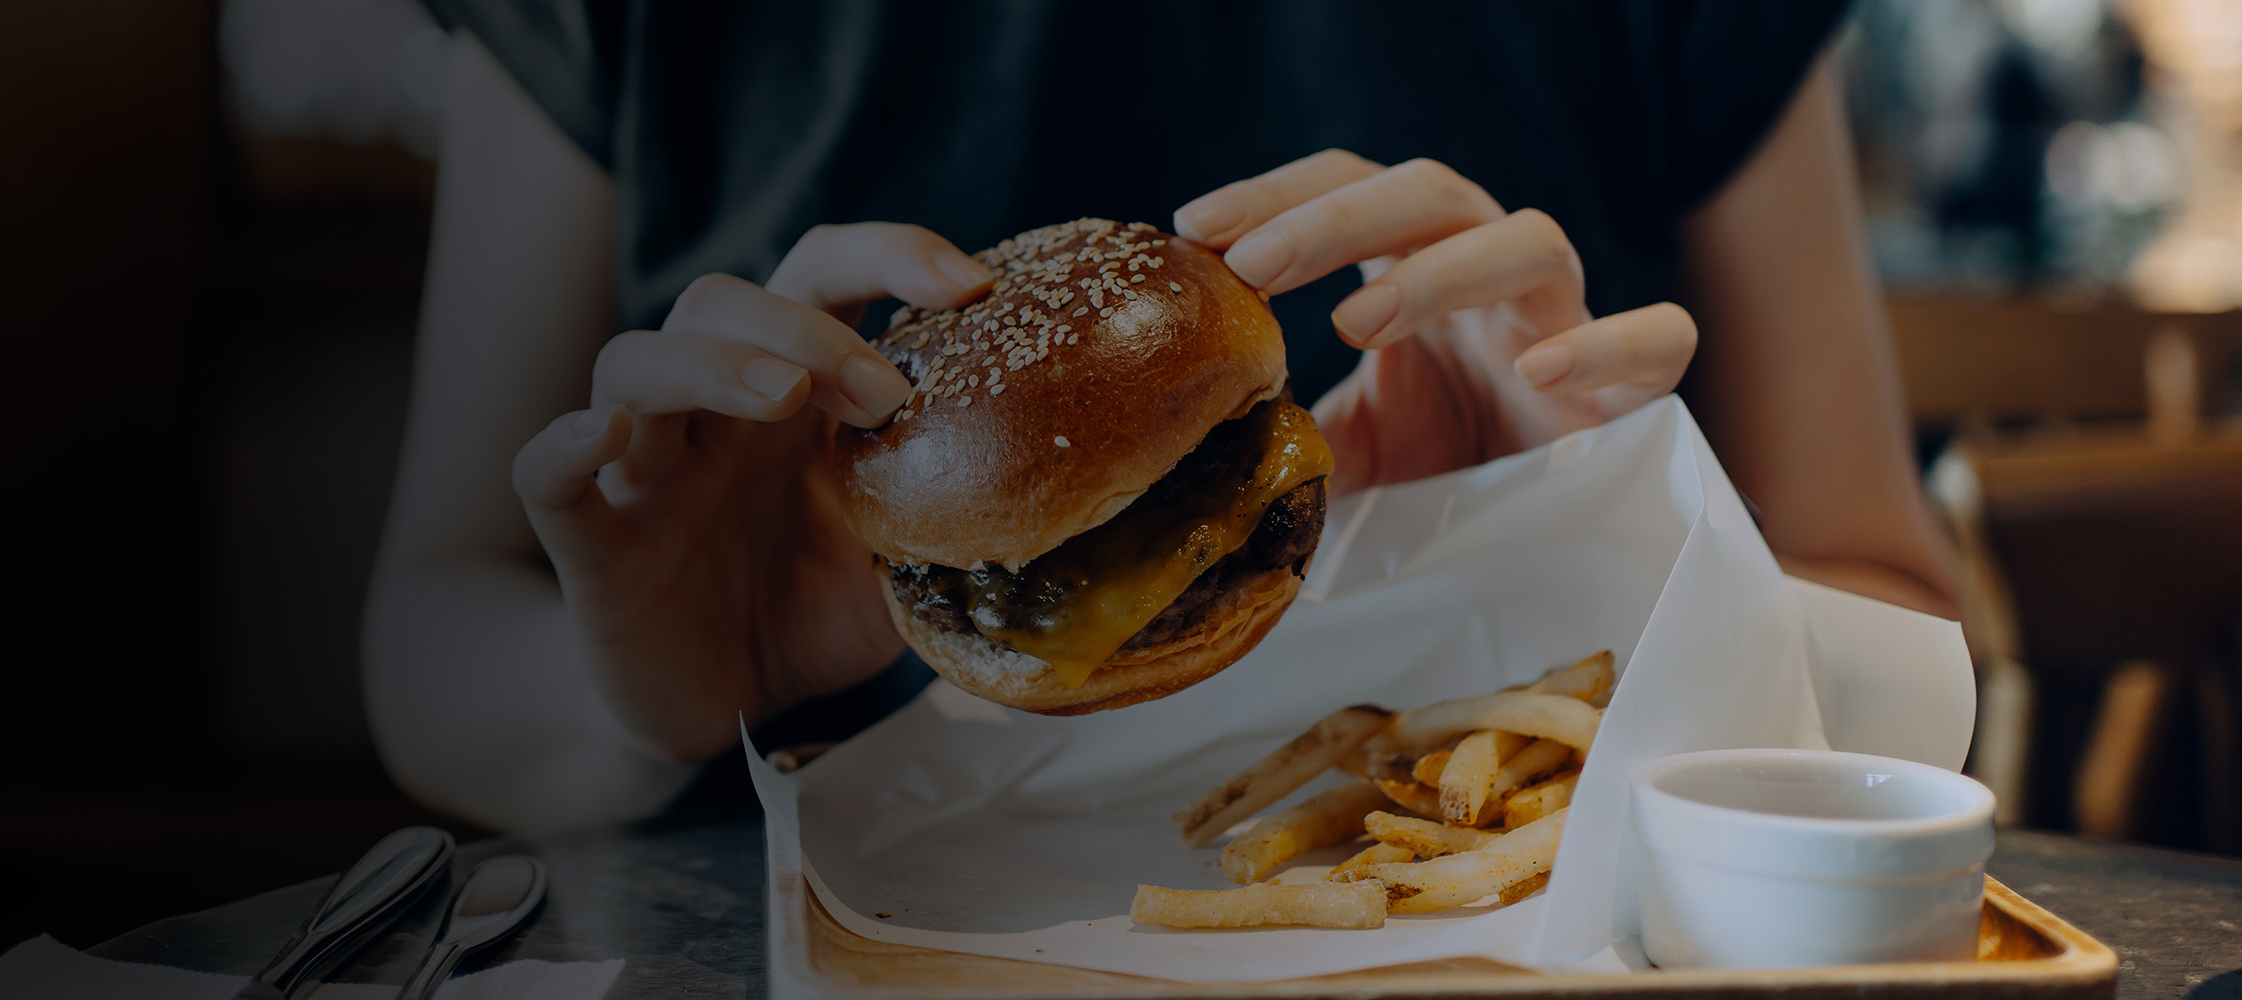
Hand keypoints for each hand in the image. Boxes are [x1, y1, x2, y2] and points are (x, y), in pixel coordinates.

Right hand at [509, 224, 994, 760]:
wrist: (726, 712)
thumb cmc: (808, 616)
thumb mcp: (905, 568)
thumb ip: (955, 524)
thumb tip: (1064, 510)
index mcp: (794, 397)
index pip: (823, 277)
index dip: (888, 255)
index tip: (970, 285)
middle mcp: (712, 413)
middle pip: (724, 300)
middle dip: (811, 329)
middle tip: (889, 396)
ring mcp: (641, 467)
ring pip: (634, 361)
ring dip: (712, 362)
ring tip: (781, 398)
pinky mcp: (586, 539)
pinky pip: (542, 473)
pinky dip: (563, 443)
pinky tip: (602, 437)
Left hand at [1175, 150, 1696, 493]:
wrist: (1553, 528)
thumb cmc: (1449, 461)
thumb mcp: (1352, 447)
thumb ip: (1291, 435)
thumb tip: (1200, 462)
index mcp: (1418, 261)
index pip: (1349, 187)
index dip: (1274, 195)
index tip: (1194, 228)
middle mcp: (1491, 267)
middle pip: (1427, 193)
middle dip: (1333, 220)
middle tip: (1252, 266)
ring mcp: (1567, 314)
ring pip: (1526, 241)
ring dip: (1438, 273)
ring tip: (1353, 325)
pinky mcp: (1638, 382)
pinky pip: (1653, 337)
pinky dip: (1602, 343)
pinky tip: (1538, 369)